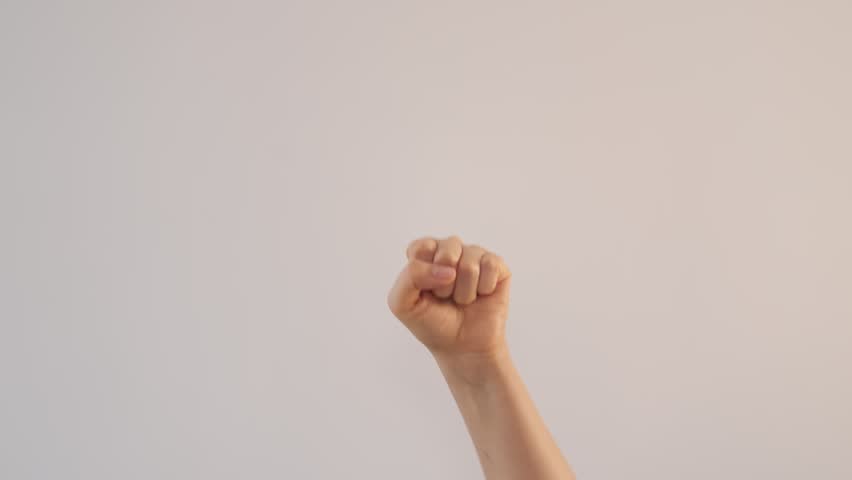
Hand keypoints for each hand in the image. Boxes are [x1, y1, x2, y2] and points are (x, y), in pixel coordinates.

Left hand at [387, 235, 511, 358]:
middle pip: (448, 249)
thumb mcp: (402, 304)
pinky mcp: (496, 266)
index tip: (424, 291)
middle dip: (445, 283)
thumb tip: (448, 270)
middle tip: (446, 297)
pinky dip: (484, 288)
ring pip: (470, 262)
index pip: (422, 246)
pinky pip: (491, 265)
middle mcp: (450, 251)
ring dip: (465, 291)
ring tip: (463, 300)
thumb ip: (410, 276)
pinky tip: (481, 296)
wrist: (462, 348)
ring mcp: (474, 257)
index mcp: (425, 255)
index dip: (423, 271)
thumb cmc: (432, 324)